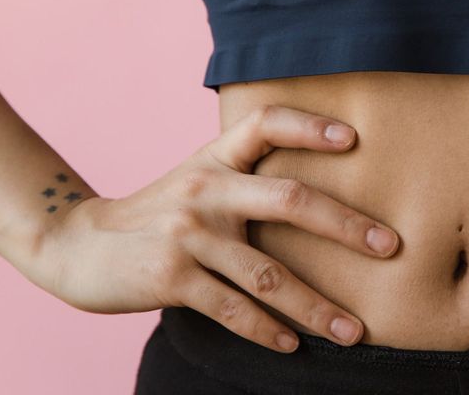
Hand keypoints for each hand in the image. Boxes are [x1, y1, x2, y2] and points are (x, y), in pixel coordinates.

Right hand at [32, 105, 399, 352]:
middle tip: (391, 246)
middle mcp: (206, 189)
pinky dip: (267, 330)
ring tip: (354, 331)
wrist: (78, 245)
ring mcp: (188, 234)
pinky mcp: (171, 277)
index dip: (310, 126)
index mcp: (216, 158)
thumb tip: (324, 198)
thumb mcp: (200, 181)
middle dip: (346, 226)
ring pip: (268, 273)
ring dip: (316, 307)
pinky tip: (294, 344)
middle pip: (289, 199)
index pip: (267, 123)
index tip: (354, 138)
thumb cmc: (160, 214)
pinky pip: (233, 308)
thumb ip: (248, 179)